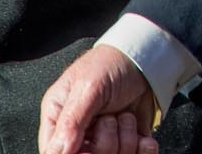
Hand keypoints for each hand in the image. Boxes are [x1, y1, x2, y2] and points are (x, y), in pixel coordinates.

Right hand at [40, 44, 158, 153]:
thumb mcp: (88, 87)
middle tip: (110, 119)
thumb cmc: (112, 63)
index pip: (54, 151)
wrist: (148, 56)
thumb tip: (57, 151)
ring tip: (125, 116)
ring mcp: (104, 136)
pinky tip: (141, 134)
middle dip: (104, 143)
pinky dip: (142, 148)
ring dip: (125, 139)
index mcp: (59, 117)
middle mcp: (80, 131)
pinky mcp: (127, 140)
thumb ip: (71, 120)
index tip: (88, 149)